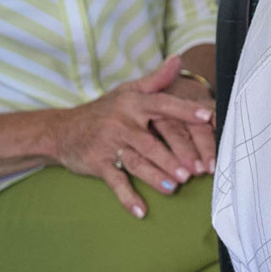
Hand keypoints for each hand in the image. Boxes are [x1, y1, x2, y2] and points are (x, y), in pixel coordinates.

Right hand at [53, 57, 216, 217]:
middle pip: (151, 142)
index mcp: (134, 104)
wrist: (63, 130)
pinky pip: (115, 182)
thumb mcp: (128, 91)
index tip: (207, 117)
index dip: (185, 111)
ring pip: (136, 162)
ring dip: (155, 176)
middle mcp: (121, 123)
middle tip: (194, 171)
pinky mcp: (98, 164)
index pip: (164, 106)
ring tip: (174, 187)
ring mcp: (109, 145)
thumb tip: (179, 60)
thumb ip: (156, 80)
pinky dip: (127, 197)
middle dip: (173, 157)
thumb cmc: (106, 109)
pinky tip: (141, 211)